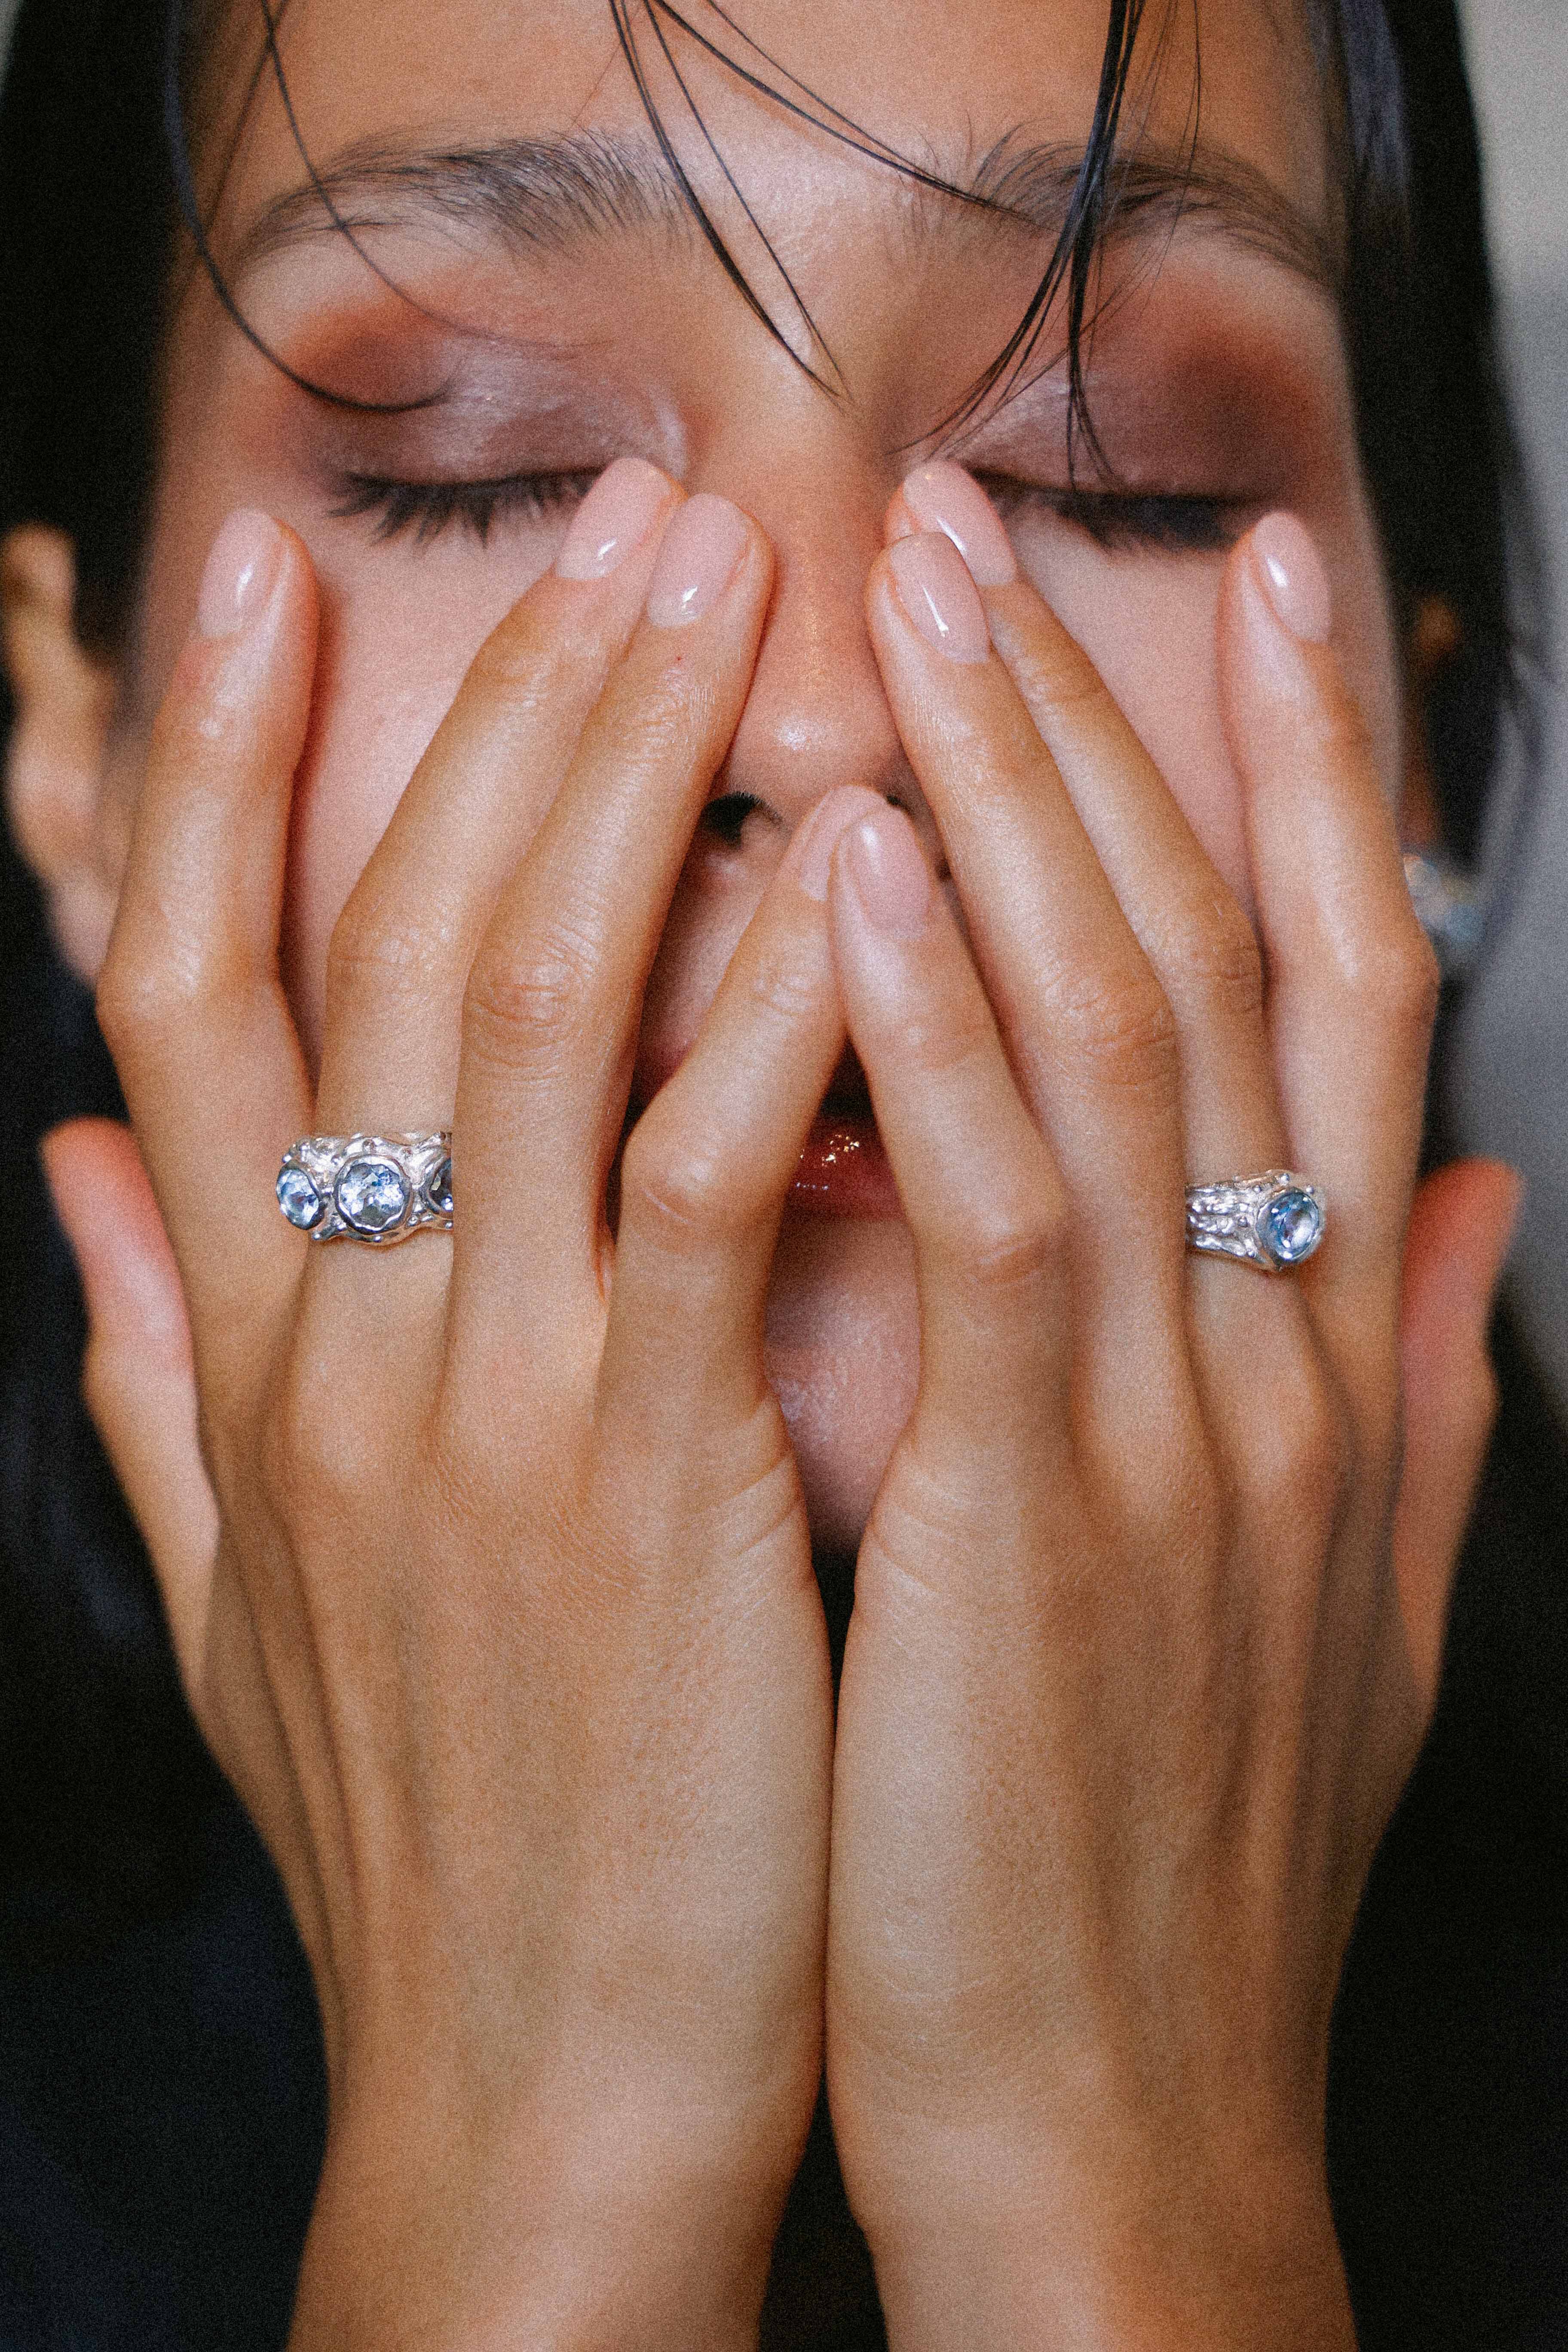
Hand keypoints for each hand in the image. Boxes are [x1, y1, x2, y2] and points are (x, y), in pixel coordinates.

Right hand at [44, 469, 868, 2350]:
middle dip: (497, 701)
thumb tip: (68, 1177)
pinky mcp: (649, 1470)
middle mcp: (343, 1335)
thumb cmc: (427, 1827)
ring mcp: (484, 1394)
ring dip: (629, 773)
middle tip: (619, 515)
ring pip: (530, 1001)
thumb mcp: (243, 1593)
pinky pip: (705, 1173)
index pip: (185, 990)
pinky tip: (851, 861)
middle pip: (384, 936)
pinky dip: (771, 1005)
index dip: (212, 767)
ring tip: (727, 592)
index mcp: (253, 1353)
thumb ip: (151, 1370)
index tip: (262, 578)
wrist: (531, 2086)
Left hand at [819, 470, 1518, 2348]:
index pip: (1348, 992)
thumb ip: (1414, 1394)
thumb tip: (1480, 1218)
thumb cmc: (1175, 1852)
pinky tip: (872, 865)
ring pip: (1119, 1035)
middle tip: (991, 523)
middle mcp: (1277, 1353)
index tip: (1258, 594)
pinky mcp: (1040, 1517)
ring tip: (907, 602)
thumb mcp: (1338, 1607)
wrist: (1118, 2118)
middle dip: (1116, 723)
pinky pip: (1002, 1218)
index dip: (1316, 776)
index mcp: (1324, 1364)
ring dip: (1020, 801)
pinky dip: (941, 1031)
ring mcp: (1171, 1425)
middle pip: (1220, 961)